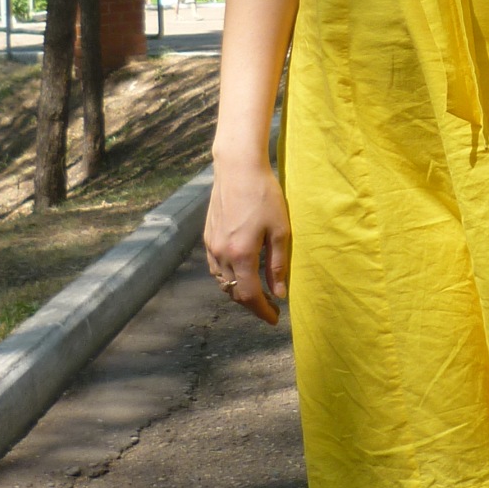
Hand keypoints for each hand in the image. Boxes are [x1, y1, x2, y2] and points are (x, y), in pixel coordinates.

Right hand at [204, 160, 289, 326]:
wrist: (238, 169)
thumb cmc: (265, 196)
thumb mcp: (281, 230)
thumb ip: (278, 265)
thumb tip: (279, 293)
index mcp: (241, 255)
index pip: (250, 295)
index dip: (263, 311)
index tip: (275, 318)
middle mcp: (221, 254)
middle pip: (234, 292)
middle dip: (252, 303)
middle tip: (270, 305)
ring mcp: (211, 245)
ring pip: (222, 281)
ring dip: (238, 291)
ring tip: (257, 290)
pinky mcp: (208, 236)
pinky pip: (215, 267)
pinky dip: (227, 276)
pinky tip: (240, 271)